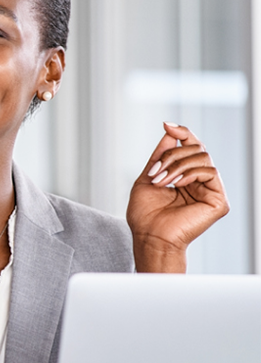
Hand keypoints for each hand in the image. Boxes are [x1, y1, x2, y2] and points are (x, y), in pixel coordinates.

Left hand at [126, 122, 228, 272]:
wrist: (149, 237)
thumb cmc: (145, 216)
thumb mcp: (148, 178)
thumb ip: (160, 156)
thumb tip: (170, 132)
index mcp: (185, 177)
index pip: (190, 147)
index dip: (182, 133)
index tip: (167, 125)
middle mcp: (200, 182)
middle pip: (196, 148)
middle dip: (171, 155)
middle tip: (156, 172)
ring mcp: (210, 190)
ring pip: (202, 157)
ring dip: (177, 165)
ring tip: (162, 181)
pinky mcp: (218, 200)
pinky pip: (210, 171)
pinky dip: (190, 173)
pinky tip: (177, 184)